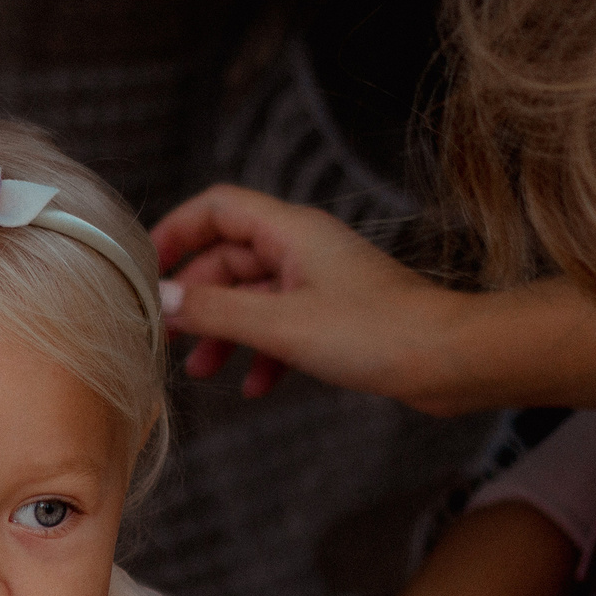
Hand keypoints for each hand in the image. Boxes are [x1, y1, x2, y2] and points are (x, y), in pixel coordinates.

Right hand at [150, 185, 595, 414]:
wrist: (449, 360)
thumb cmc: (379, 332)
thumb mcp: (280, 324)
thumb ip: (214, 312)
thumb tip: (161, 301)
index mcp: (292, 232)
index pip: (218, 208)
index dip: (177, 231)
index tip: (145, 267)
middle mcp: (304, 249)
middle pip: (228, 258)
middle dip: (194, 297)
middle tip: (164, 334)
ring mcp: (320, 283)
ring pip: (252, 297)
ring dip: (223, 331)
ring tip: (202, 370)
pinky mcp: (335, 317)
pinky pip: (281, 326)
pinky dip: (261, 352)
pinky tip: (256, 386)